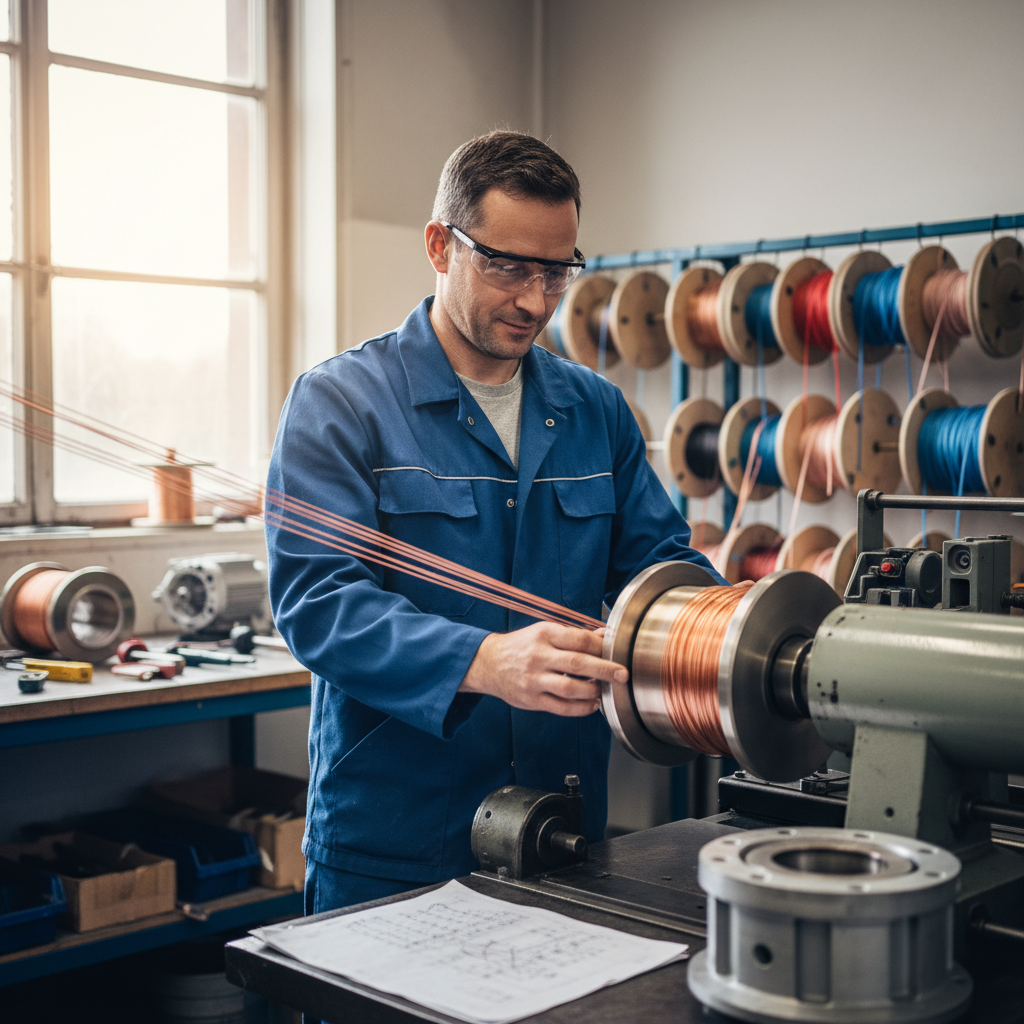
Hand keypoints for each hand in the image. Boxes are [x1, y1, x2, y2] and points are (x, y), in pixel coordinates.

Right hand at [459, 621, 627, 716]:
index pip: (578, 639)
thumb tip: (604, 635)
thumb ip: (573, 635)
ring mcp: (534, 680)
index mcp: (543, 634)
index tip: (615, 651)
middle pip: (578, 663)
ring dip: (592, 690)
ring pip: (570, 688)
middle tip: (622, 674)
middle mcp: (538, 656)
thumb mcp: (544, 631)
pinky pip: (561, 707)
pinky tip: (592, 704)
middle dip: (605, 669)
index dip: (601, 646)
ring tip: (602, 689)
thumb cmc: (522, 646)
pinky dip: (580, 708)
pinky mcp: (531, 700)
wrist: (488, 663)